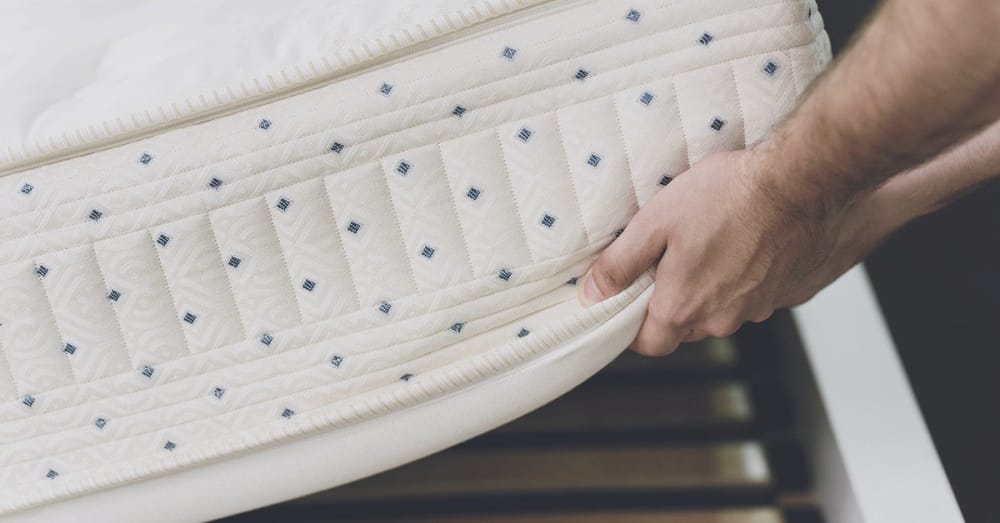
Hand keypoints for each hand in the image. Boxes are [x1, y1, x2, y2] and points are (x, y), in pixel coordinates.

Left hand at [577, 149, 892, 355]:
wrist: (803, 182)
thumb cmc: (730, 197)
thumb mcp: (655, 222)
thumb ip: (620, 263)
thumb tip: (593, 292)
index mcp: (684, 308)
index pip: (648, 343)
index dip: (632, 326)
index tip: (627, 302)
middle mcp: (722, 319)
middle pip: (683, 327)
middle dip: (669, 303)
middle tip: (666, 260)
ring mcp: (758, 308)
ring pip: (719, 312)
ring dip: (708, 289)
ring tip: (707, 244)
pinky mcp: (786, 293)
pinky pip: (751, 296)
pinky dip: (742, 279)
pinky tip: (741, 244)